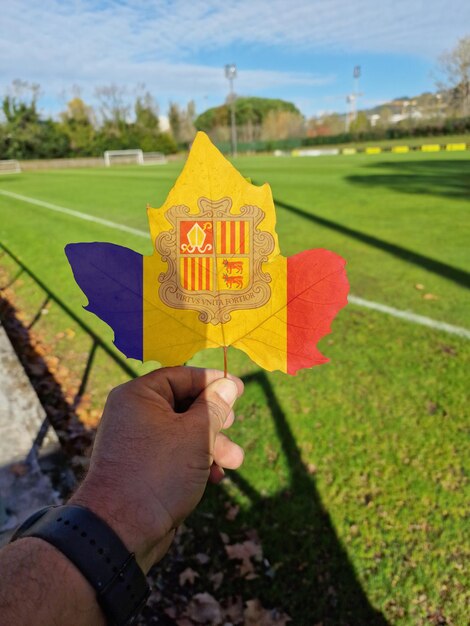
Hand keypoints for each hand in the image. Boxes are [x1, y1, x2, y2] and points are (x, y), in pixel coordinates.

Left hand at [71, 366, 243, 571]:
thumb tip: (227, 384)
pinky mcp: (144, 468)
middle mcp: (135, 414)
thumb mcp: (196, 434)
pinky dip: (196, 461)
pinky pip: (175, 454)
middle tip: (232, 425)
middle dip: (215, 419)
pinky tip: (215, 477)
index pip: (181, 376)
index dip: (212, 381)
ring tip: (234, 461)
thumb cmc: (159, 472)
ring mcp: (138, 442)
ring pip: (183, 432)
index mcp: (139, 395)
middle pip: (185, 404)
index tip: (238, 389)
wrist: (121, 531)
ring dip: (212, 444)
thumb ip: (214, 406)